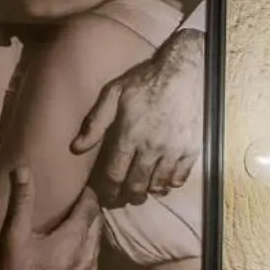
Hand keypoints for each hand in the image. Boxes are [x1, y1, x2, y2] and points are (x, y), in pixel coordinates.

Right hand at [0, 165, 101, 269]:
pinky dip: (88, 247)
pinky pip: (94, 258)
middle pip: (98, 221)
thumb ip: (21, 202)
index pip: (91, 205)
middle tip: (78, 202)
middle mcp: (88, 252)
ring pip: (98, 240)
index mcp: (74, 236)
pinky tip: (75, 250)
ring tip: (76, 223)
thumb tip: (23, 170)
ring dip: (91, 229)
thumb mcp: (15, 237)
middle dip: (91, 209)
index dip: (87, 193)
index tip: (79, 187)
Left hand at [72, 28, 203, 207]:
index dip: (108, 191)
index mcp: (129, 134)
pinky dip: (171, 184)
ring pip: (158, 185)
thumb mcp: (114, 94)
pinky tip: (164, 181)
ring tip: (143, 191)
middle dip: (127, 196)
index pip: (114, 174)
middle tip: (124, 198)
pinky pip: (180, 177)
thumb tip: (76, 147)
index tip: (106, 196)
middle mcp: (151, 147)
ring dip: (148, 191)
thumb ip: (95, 123)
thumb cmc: (146, 80)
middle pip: (136, 185)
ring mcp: (174, 150)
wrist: (186, 70)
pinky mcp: (192, 149)